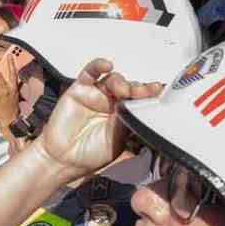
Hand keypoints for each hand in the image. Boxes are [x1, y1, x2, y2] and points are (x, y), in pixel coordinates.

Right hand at [34, 59, 162, 178]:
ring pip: (113, 79)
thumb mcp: (117, 140)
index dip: (151, 94)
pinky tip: (106, 66)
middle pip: (130, 87)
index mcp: (125, 115)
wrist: (64, 160)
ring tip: (123, 90)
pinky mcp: (80, 89)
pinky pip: (90, 73)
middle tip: (144, 92)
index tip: (160, 92)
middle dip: (139, 88)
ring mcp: (96, 95)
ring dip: (122, 81)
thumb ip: (127, 121)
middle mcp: (112, 103)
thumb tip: (142, 106)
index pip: (141, 100)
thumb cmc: (90, 155)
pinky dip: (99, 66)